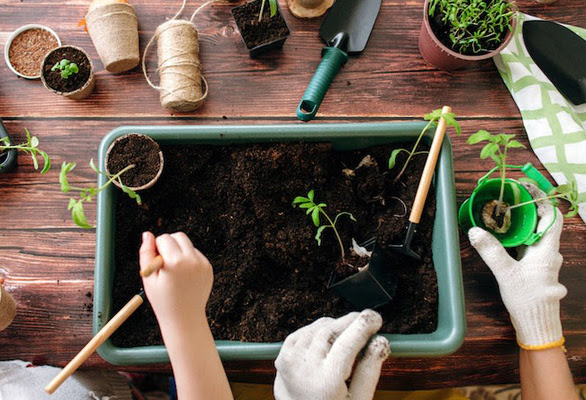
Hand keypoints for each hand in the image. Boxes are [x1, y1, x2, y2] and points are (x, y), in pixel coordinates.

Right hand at [139, 231, 212, 328]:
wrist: (184, 317)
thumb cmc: (162, 299)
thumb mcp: (148, 277)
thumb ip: (146, 253)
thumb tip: (147, 234)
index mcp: (175, 262)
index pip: (164, 238)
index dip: (156, 248)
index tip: (155, 263)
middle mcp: (192, 260)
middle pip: (179, 236)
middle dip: (169, 243)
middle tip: (163, 262)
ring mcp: (203, 264)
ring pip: (188, 244)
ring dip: (179, 251)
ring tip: (173, 271)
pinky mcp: (208, 268)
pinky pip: (196, 254)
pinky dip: (188, 259)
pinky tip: (183, 276)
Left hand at [274, 310, 389, 399]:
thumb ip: (370, 370)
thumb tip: (380, 340)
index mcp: (326, 383)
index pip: (347, 343)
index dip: (363, 326)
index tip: (375, 318)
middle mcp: (304, 370)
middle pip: (331, 330)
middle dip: (352, 321)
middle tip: (368, 322)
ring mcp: (290, 362)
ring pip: (318, 327)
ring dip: (337, 325)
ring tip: (350, 334)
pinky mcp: (283, 357)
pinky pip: (305, 332)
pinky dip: (320, 330)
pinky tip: (330, 339)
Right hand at [468, 184, 566, 349]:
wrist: (537, 325)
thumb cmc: (528, 300)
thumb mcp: (505, 274)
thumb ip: (491, 251)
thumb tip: (475, 231)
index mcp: (547, 250)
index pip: (551, 216)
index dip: (541, 199)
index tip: (525, 187)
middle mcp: (549, 253)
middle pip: (542, 222)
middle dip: (526, 208)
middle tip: (508, 198)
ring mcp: (544, 261)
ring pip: (534, 235)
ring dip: (521, 223)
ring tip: (502, 214)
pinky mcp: (536, 269)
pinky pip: (528, 246)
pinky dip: (518, 237)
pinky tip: (503, 238)